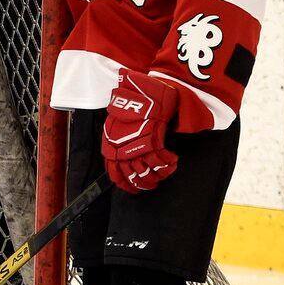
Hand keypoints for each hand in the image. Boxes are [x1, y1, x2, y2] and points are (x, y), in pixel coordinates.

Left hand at [102, 70, 179, 193]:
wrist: (142, 96)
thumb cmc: (128, 110)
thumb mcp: (115, 128)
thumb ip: (118, 145)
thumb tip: (122, 159)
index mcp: (110, 149)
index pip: (116, 175)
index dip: (127, 185)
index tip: (136, 189)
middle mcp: (122, 150)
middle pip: (134, 176)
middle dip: (146, 182)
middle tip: (154, 183)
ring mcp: (137, 146)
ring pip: (148, 171)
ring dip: (158, 175)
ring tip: (164, 173)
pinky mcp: (152, 141)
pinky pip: (161, 160)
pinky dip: (168, 163)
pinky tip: (173, 161)